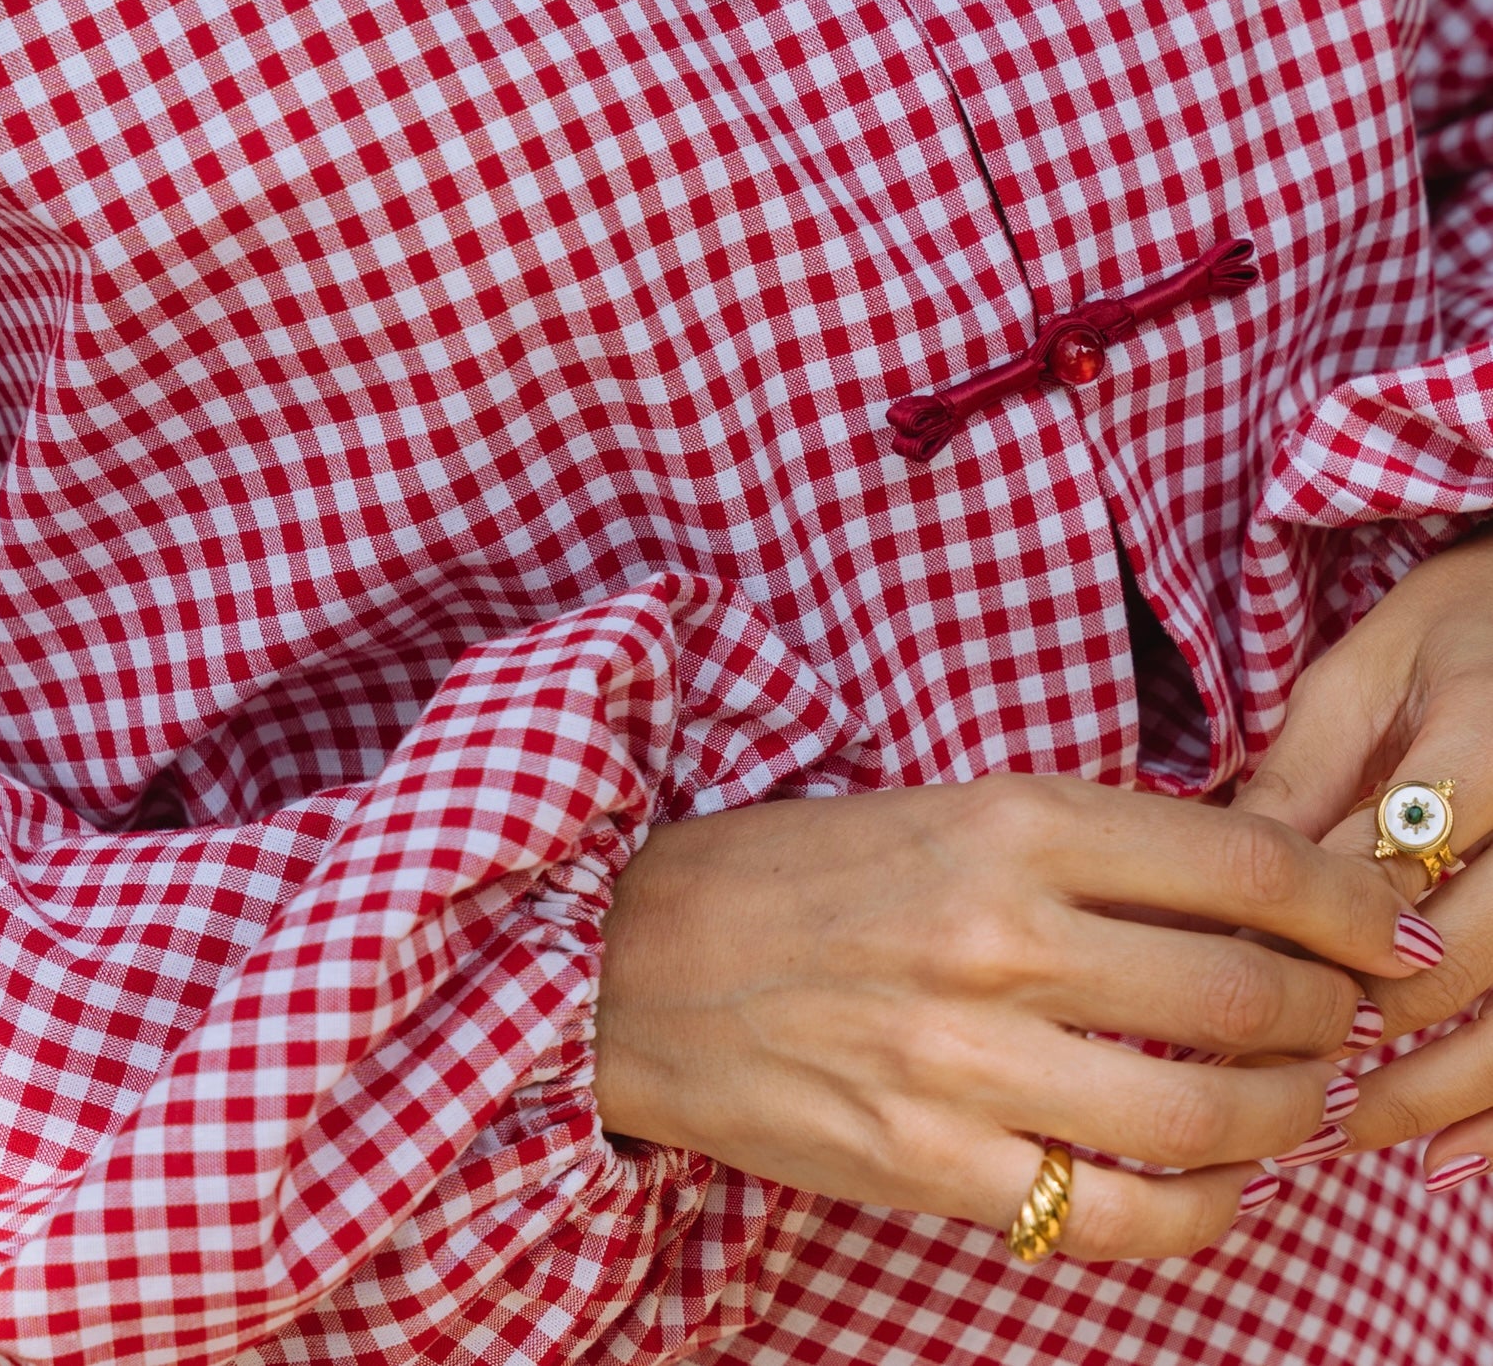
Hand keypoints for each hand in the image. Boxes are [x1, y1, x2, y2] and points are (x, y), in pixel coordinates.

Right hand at [593, 776, 1429, 1258]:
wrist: (635, 957)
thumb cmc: (803, 872)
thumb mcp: (948, 807)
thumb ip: (1086, 846)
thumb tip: (1243, 890)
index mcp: (1009, 821)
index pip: (1237, 858)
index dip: (1344, 900)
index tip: (1384, 925)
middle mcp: (998, 932)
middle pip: (1242, 992)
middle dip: (1328, 1014)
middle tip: (1340, 1016)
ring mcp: (963, 1058)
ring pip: (1200, 1116)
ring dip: (1285, 1118)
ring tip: (1296, 1104)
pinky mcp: (929, 1161)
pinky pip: (1113, 1214)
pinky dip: (1202, 1213)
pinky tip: (1220, 1188)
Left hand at [1237, 538, 1492, 1190]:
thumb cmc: (1455, 634)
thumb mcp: (1367, 674)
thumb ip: (1307, 777)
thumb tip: (1216, 881)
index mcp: (1490, 739)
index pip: (1392, 862)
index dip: (1310, 932)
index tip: (1229, 980)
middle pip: (1463, 956)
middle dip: (1363, 1024)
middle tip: (1267, 1075)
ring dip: (1432, 1091)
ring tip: (1338, 1134)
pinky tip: (1442, 1161)